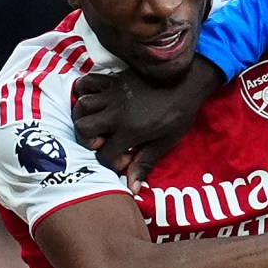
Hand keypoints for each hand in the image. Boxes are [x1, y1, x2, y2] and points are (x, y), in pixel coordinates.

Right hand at [72, 57, 223, 184]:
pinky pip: (87, 81)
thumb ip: (145, 163)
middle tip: (102, 141)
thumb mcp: (165, 142)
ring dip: (83, 117)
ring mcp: (112, 94)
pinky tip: (91, 99)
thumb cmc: (178, 114)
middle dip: (88, 139)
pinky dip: (83, 89)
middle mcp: (115, 113)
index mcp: (130, 131)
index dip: (111, 162)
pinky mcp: (113, 79)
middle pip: (83, 129)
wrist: (186, 82)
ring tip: (95, 122)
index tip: (124, 159)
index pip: (105, 155)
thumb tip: (133, 188)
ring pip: (81, 105)